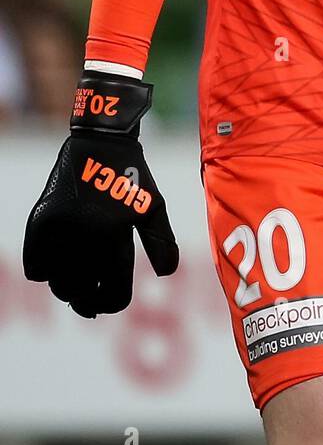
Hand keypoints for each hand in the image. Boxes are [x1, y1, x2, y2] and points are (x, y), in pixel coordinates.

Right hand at [23, 72, 178, 316]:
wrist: (101, 141)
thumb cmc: (132, 177)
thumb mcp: (153, 207)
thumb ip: (161, 243)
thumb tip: (165, 275)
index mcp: (116, 236)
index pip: (113, 291)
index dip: (113, 303)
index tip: (110, 302)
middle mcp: (87, 236)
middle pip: (81, 293)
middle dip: (88, 301)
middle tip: (90, 302)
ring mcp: (61, 229)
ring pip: (56, 283)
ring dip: (66, 289)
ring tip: (73, 285)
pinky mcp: (41, 220)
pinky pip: (34, 265)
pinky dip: (42, 272)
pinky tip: (54, 267)